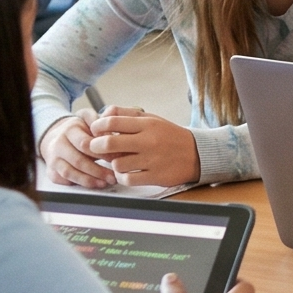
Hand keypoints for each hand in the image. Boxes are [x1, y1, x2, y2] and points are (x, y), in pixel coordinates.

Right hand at [39, 115, 119, 188]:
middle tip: (113, 177)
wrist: (56, 136)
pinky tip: (92, 185)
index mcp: (69, 130)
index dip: (101, 153)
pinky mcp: (51, 172)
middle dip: (97, 171)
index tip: (116, 159)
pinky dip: (78, 184)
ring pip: (70, 173)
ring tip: (105, 183)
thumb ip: (99, 121)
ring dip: (89, 180)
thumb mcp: (87, 118)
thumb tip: (110, 132)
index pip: (85, 144)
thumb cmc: (78, 129)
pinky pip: (63, 181)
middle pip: (78, 161)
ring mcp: (53, 159)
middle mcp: (58, 145)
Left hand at [82, 107, 202, 186]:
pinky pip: (128, 179)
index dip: (97, 127)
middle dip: (96, 146)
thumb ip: (127, 114)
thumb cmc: (170, 136)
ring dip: (113, 164)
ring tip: (118, 161)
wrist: (197, 154)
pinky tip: (126, 173)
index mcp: (147, 124)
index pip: (112, 121)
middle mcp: (149, 141)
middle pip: (110, 143)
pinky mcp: (155, 176)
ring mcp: (152, 160)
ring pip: (117, 164)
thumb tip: (104, 112)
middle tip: (95, 148)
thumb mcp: (152, 119)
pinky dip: (122, 177)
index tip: (94, 131)